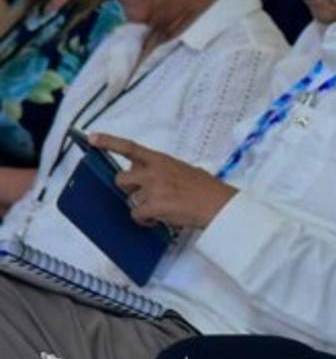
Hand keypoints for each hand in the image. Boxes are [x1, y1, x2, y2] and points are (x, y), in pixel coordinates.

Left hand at [90, 133, 236, 230]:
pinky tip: (159, 219)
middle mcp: (154, 171)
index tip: (92, 138)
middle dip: (129, 188)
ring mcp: (153, 188)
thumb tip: (144, 177)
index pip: (130, 147)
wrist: (219, 204)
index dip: (109, 142)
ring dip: (142, 206)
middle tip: (145, 194)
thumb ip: (161, 169)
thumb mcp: (184, 169)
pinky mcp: (154, 206)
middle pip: (121, 178)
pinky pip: (137, 215)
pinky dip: (146, 220)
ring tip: (161, 209)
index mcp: (162, 160)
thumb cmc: (206, 189)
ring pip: (130, 200)